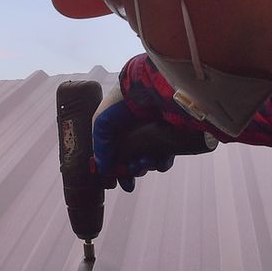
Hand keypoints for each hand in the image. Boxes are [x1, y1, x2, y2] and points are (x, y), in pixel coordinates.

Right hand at [91, 84, 214, 192]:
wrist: (153, 89)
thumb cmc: (123, 102)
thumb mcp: (101, 123)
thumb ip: (100, 147)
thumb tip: (103, 170)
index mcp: (118, 126)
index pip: (114, 152)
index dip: (114, 168)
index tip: (114, 181)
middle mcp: (135, 132)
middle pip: (130, 161)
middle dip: (130, 171)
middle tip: (130, 172)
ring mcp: (153, 135)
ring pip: (147, 162)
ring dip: (144, 167)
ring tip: (144, 162)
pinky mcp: (171, 139)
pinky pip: (164, 159)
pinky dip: (161, 163)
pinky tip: (157, 160)